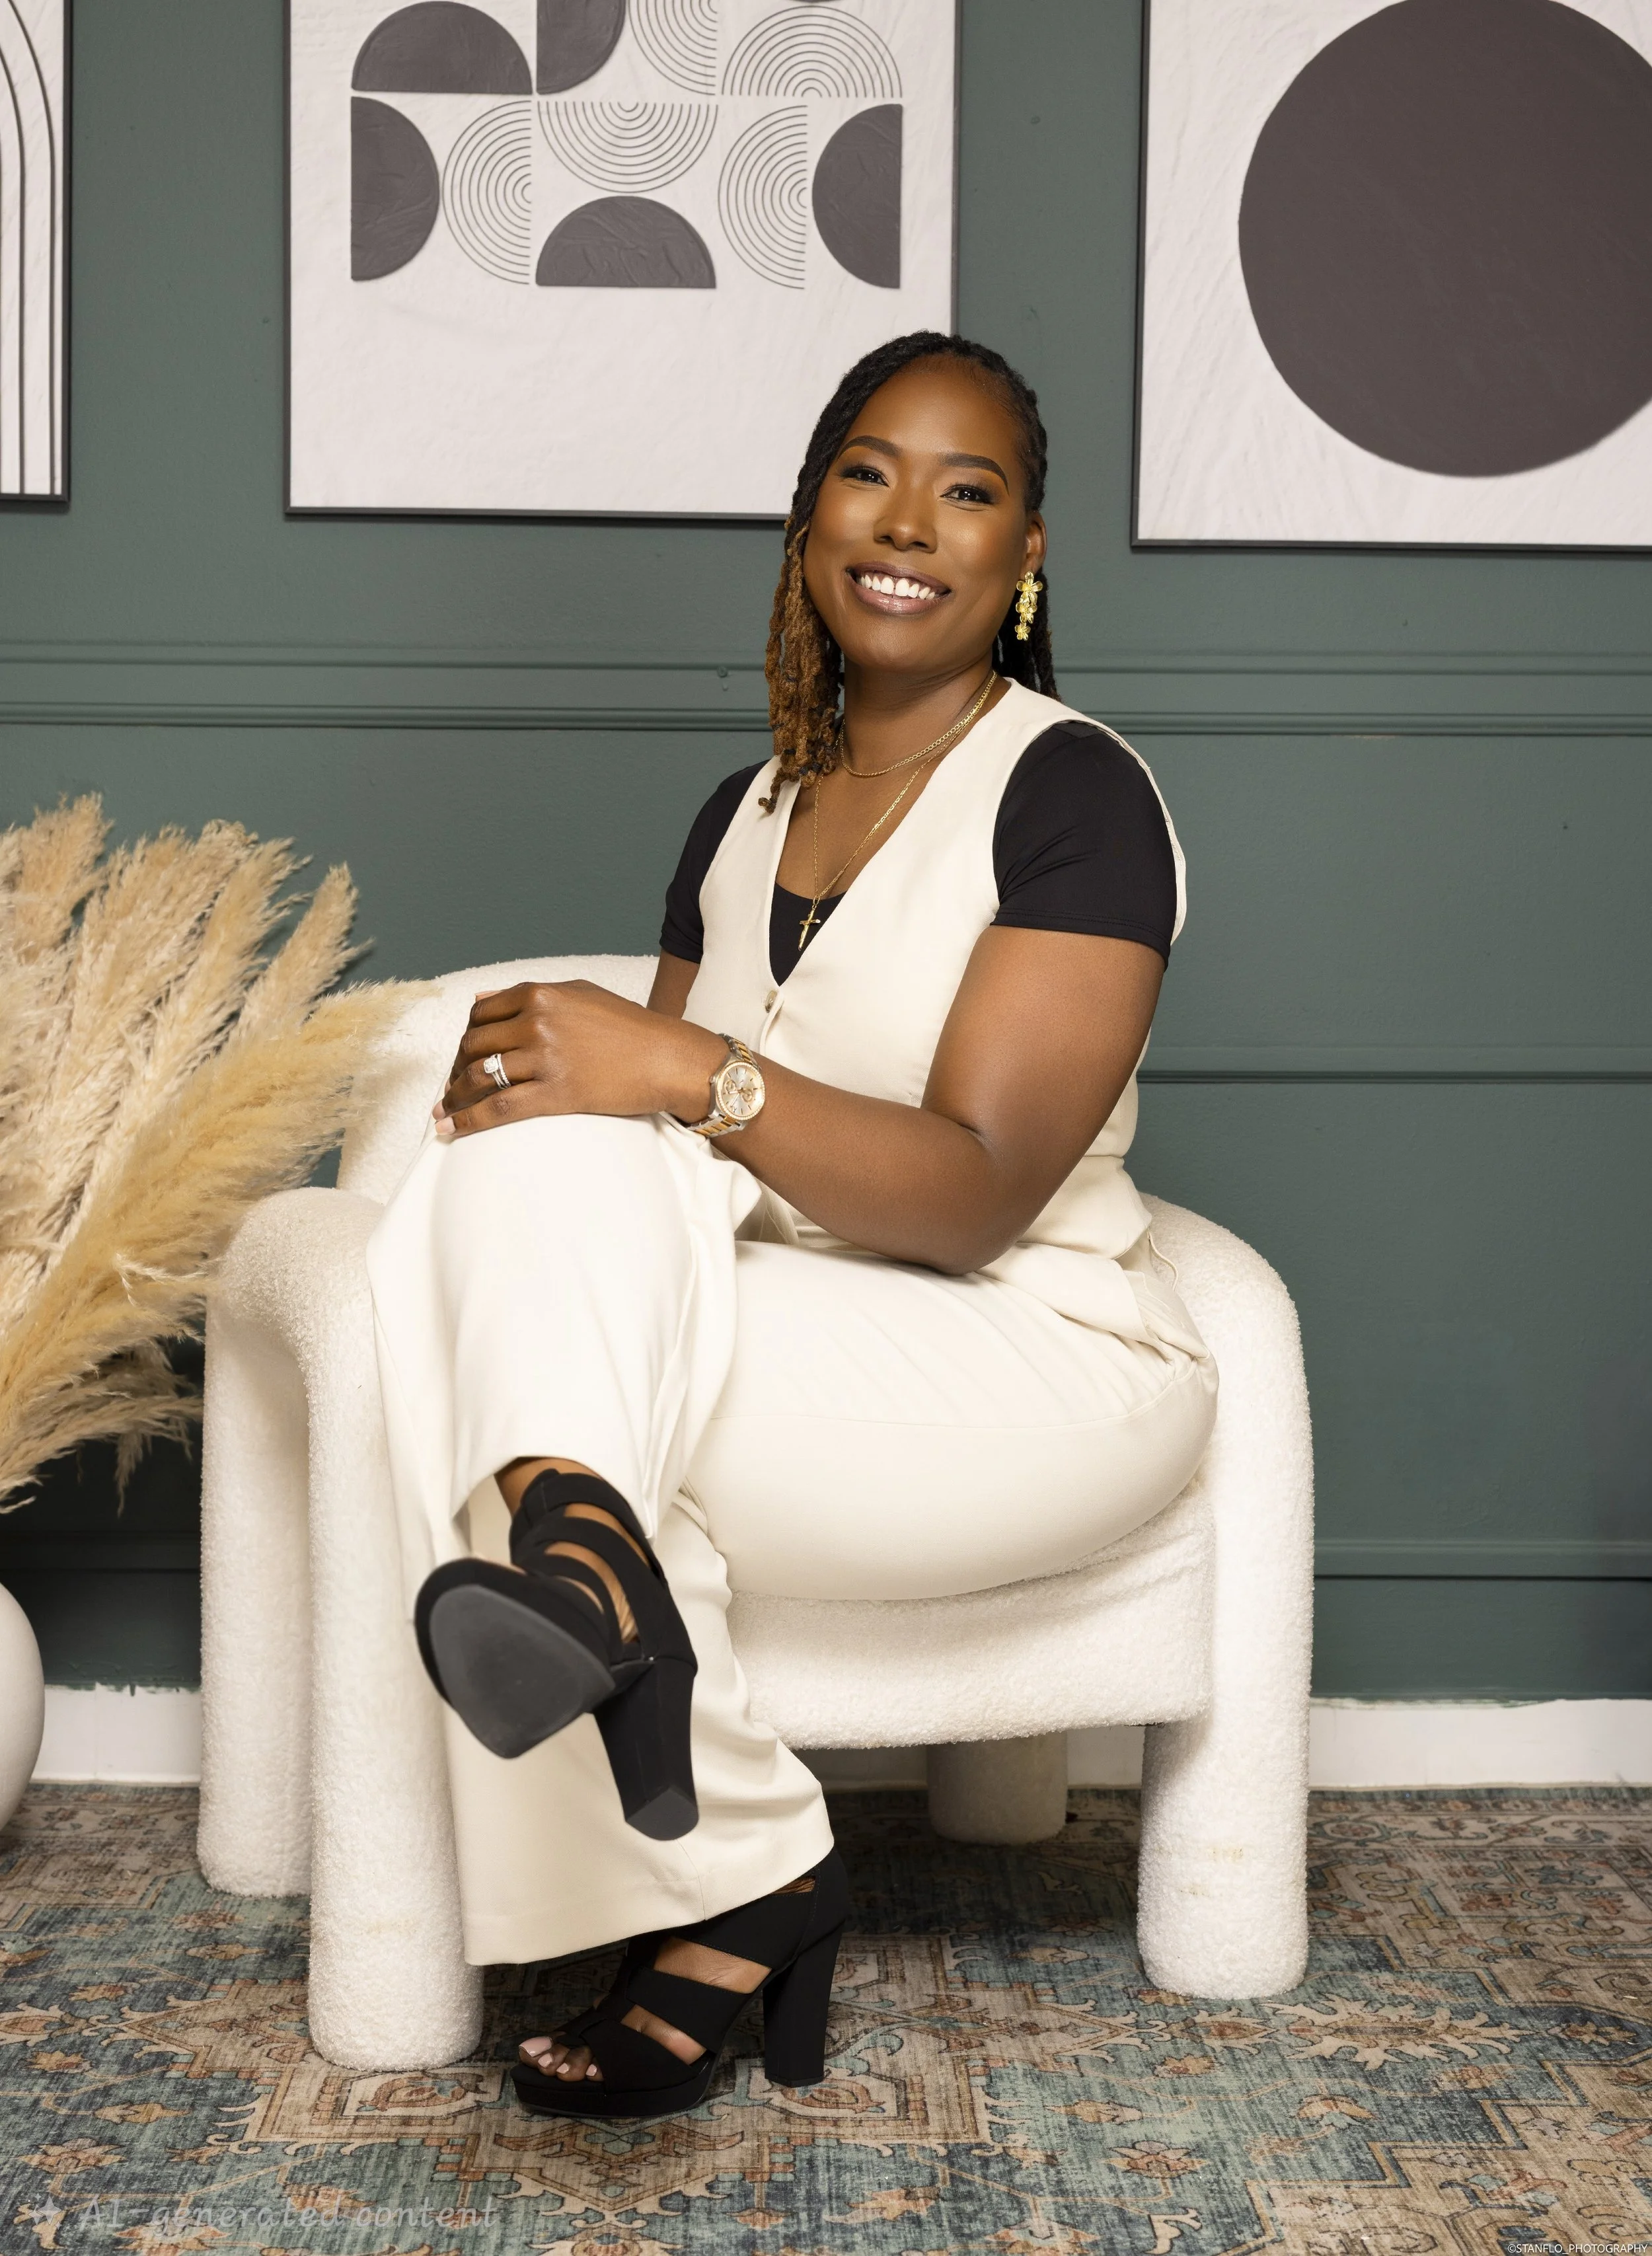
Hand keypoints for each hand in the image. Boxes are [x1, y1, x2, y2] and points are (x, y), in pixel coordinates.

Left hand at [434, 982, 724, 1138]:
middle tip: (454, 1087)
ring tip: (445, 1111)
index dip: (466, 1037)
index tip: (463, 1055)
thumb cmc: (629, 1028)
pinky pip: (499, 1108)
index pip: (481, 1014)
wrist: (669, 1060)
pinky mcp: (556, 1094)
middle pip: (474, 1045)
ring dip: (455, 1097)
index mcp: (541, 994)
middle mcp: (538, 1022)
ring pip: (480, 1077)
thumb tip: (480, 999)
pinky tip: (449, 1130)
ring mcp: (546, 1058)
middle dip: (457, 1068)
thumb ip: (530, 994)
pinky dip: (467, 1121)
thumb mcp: (580, 994)